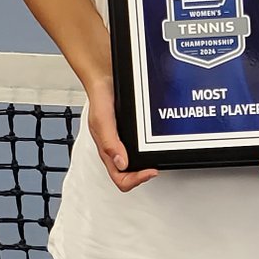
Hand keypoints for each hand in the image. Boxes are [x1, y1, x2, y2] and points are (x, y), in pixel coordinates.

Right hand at [84, 75, 157, 191]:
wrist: (106, 78)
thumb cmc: (99, 99)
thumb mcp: (101, 121)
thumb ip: (109, 143)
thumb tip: (122, 164)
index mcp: (107, 152)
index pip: (121, 178)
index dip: (136, 180)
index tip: (150, 171)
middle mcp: (117, 148)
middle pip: (131, 174)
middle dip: (144, 175)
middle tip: (156, 167)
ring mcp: (126, 140)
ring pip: (138, 160)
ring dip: (149, 161)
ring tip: (158, 157)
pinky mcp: (133, 131)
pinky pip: (142, 144)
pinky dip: (151, 146)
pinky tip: (156, 141)